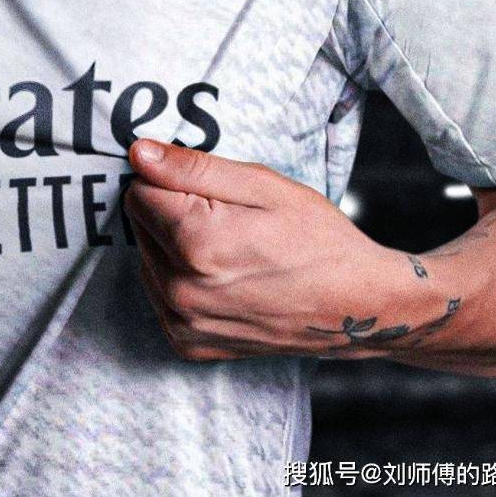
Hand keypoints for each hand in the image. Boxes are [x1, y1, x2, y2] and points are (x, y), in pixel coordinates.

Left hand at [124, 138, 418, 362]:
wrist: (357, 307)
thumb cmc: (317, 239)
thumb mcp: (261, 185)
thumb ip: (192, 167)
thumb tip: (138, 152)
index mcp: (196, 242)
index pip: (139, 188)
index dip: (172, 178)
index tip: (209, 187)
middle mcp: (181, 290)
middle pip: (140, 223)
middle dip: (171, 209)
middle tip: (226, 217)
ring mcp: (184, 323)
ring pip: (147, 257)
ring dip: (173, 244)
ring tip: (229, 247)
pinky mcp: (189, 344)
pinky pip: (159, 293)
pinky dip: (180, 278)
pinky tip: (222, 274)